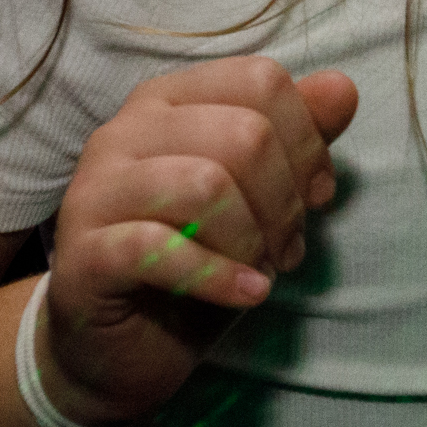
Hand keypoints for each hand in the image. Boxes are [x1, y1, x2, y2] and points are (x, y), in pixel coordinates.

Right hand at [35, 57, 357, 426]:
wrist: (124, 345)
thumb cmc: (196, 258)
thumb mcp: (260, 196)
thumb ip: (297, 137)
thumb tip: (342, 88)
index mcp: (168, 100)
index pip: (260, 81)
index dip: (308, 142)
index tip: (317, 197)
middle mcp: (125, 130)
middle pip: (244, 133)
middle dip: (285, 201)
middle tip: (287, 248)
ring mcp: (96, 189)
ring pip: (206, 184)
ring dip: (253, 239)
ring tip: (262, 270)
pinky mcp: (84, 253)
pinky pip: (161, 249)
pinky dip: (220, 276)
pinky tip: (247, 294)